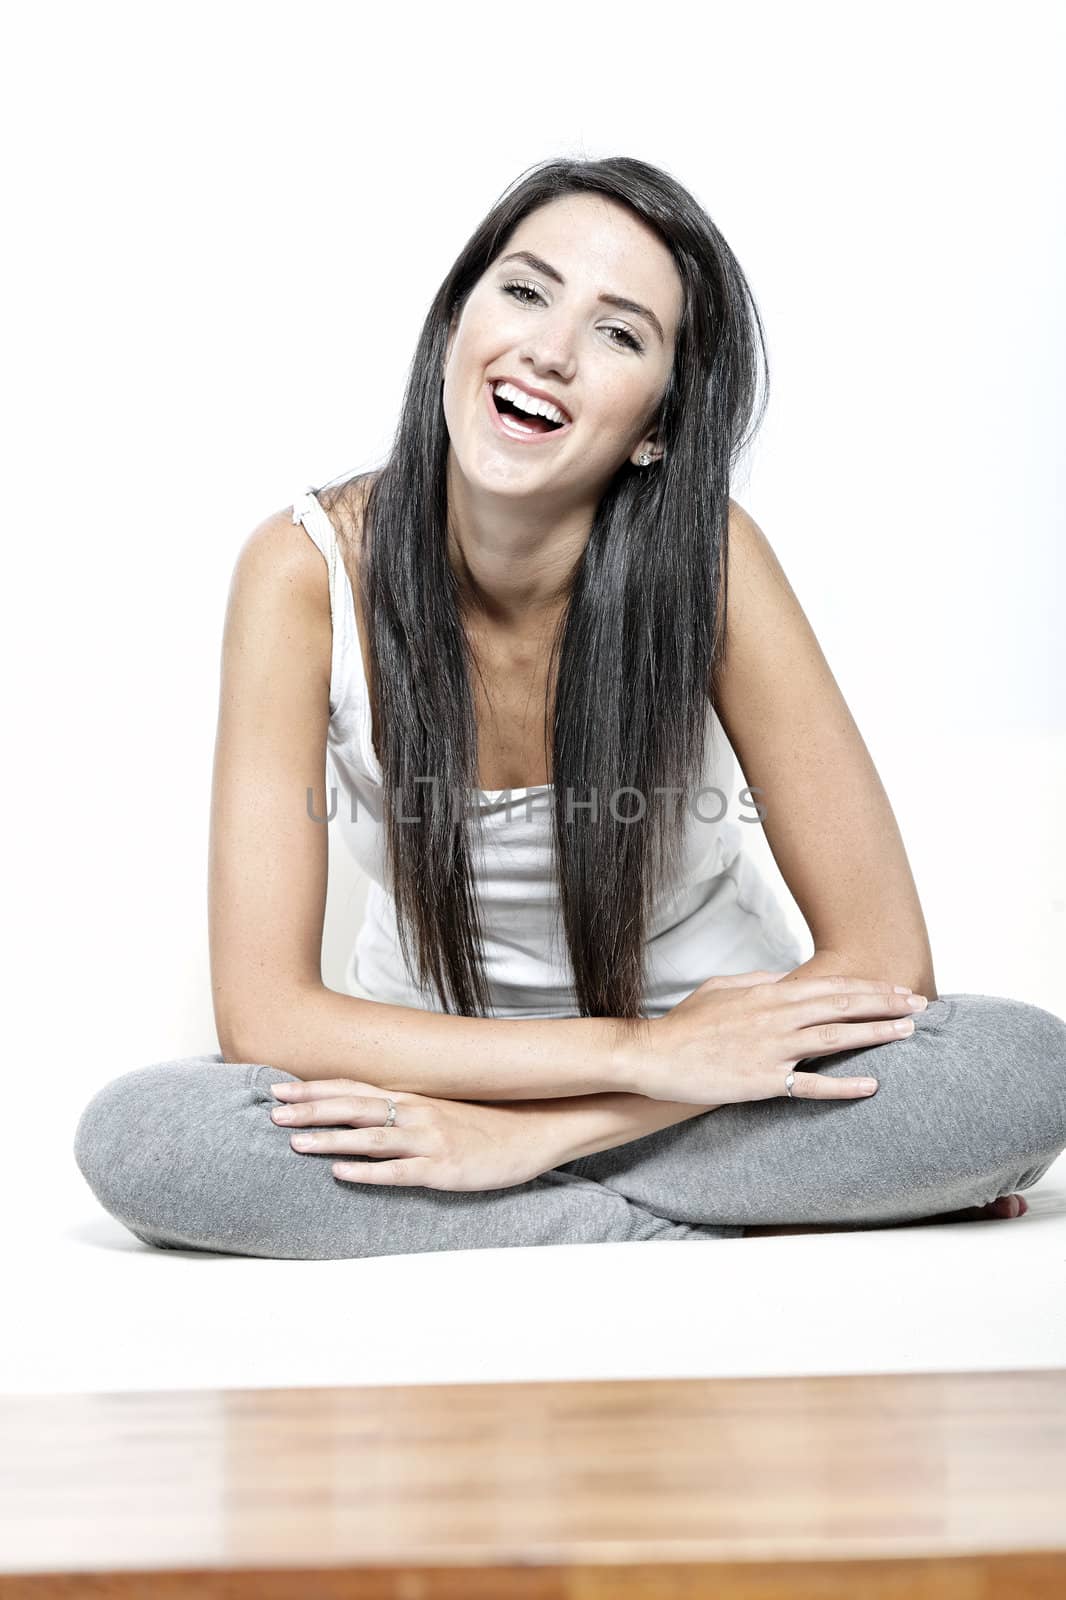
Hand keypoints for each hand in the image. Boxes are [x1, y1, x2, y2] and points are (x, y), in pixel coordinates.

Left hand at [269, 1078, 562, 1190]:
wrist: (536, 1129)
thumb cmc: (488, 1120)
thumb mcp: (442, 1108)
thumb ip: (405, 1109)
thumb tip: (366, 1112)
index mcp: (412, 1098)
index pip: (353, 1088)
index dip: (315, 1088)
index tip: (279, 1088)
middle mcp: (415, 1112)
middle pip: (352, 1107)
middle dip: (310, 1108)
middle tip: (272, 1109)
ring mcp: (429, 1140)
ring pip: (369, 1138)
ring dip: (330, 1139)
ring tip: (294, 1142)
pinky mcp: (443, 1168)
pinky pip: (399, 1171)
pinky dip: (368, 1172)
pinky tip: (341, 1174)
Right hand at [630, 968, 927, 1104]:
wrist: (654, 1055)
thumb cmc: (687, 1023)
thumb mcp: (722, 988)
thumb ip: (759, 980)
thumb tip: (788, 978)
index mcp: (768, 993)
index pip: (830, 986)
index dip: (868, 987)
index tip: (896, 989)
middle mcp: (776, 1017)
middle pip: (841, 1006)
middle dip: (884, 1004)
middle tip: (919, 1005)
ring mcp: (772, 1049)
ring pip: (835, 1038)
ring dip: (875, 1033)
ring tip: (907, 1032)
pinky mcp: (763, 1081)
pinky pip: (811, 1085)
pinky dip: (843, 1086)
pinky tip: (871, 1085)